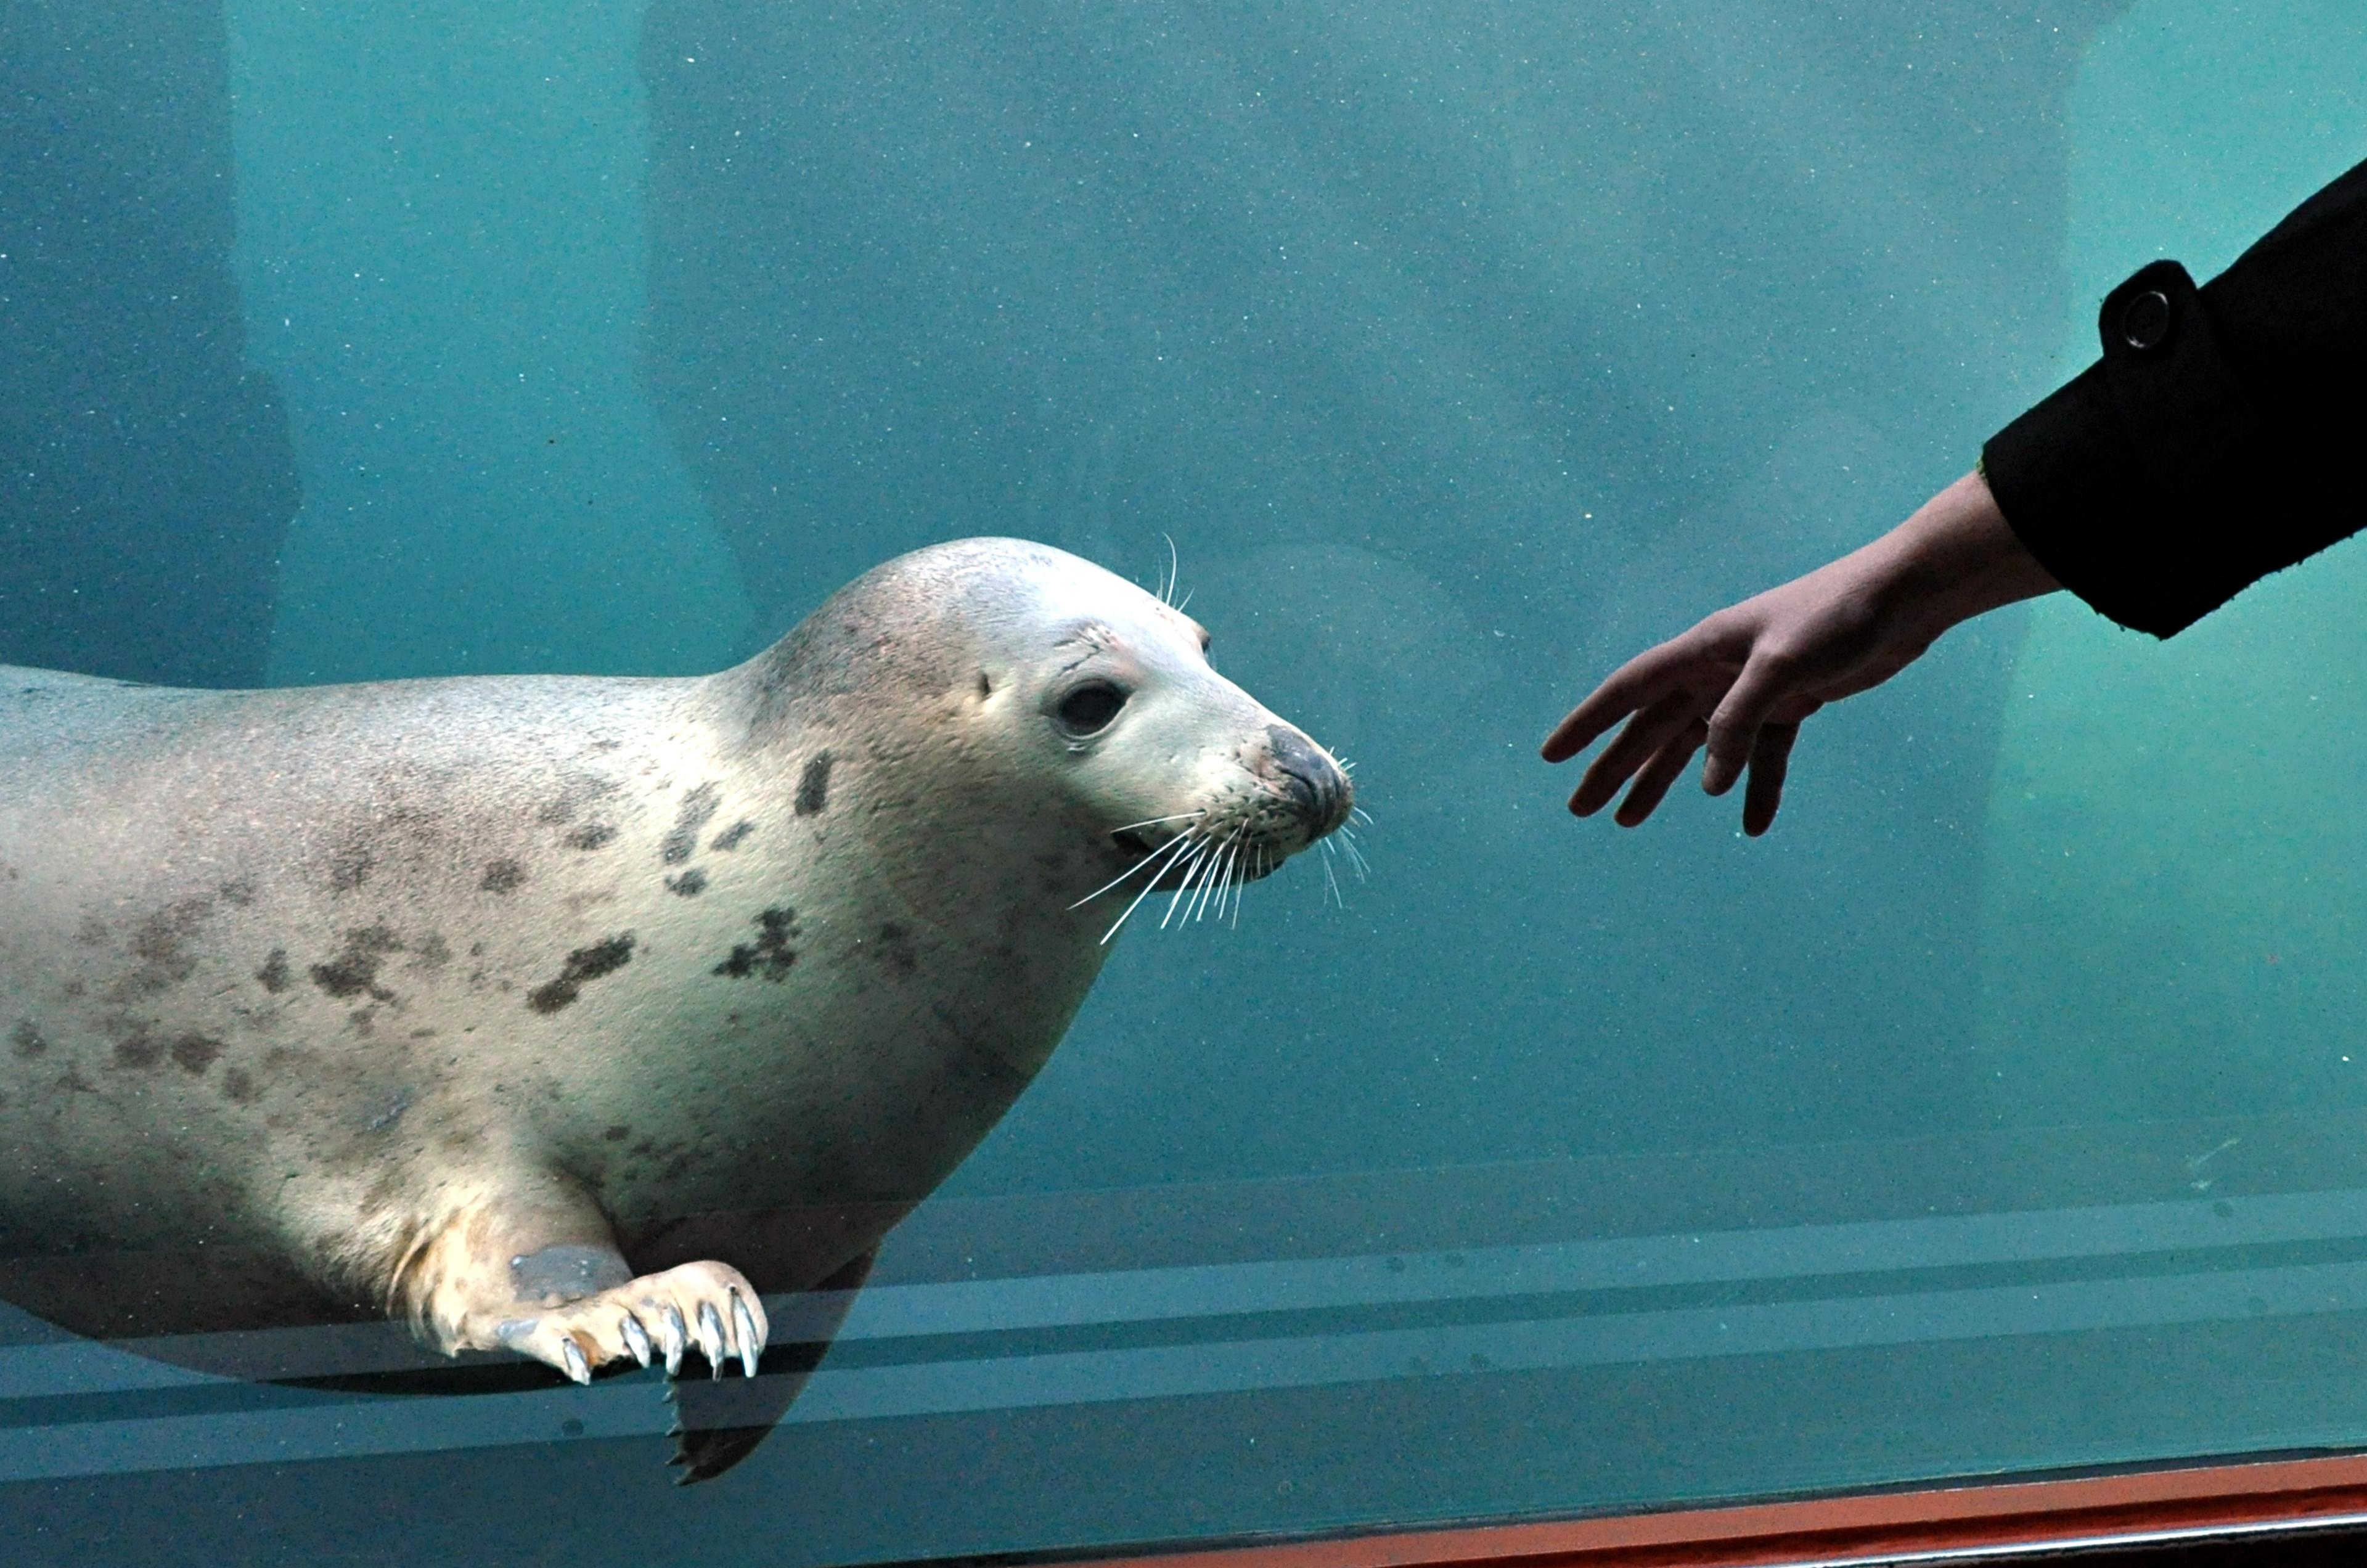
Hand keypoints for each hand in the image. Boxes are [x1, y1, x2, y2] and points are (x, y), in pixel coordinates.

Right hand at [1540, 469, 2057, 834]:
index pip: (1629, 691)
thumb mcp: (1781, 668)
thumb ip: (1738, 723)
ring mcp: (1753, 689)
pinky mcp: (1793, 703)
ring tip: (1632, 821)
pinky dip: (1755, 789)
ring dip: (1667, 782)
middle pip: (1653, 727)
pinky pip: (1762, 756)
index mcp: (1703, 651)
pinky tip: (1751, 825)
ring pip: (1698, 746)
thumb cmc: (1839, 616)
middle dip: (1616, 768)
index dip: (1588, 724)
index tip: (1552, 756)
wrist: (1905, 597)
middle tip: (1582, 810)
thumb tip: (1707, 783)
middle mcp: (1719, 670)